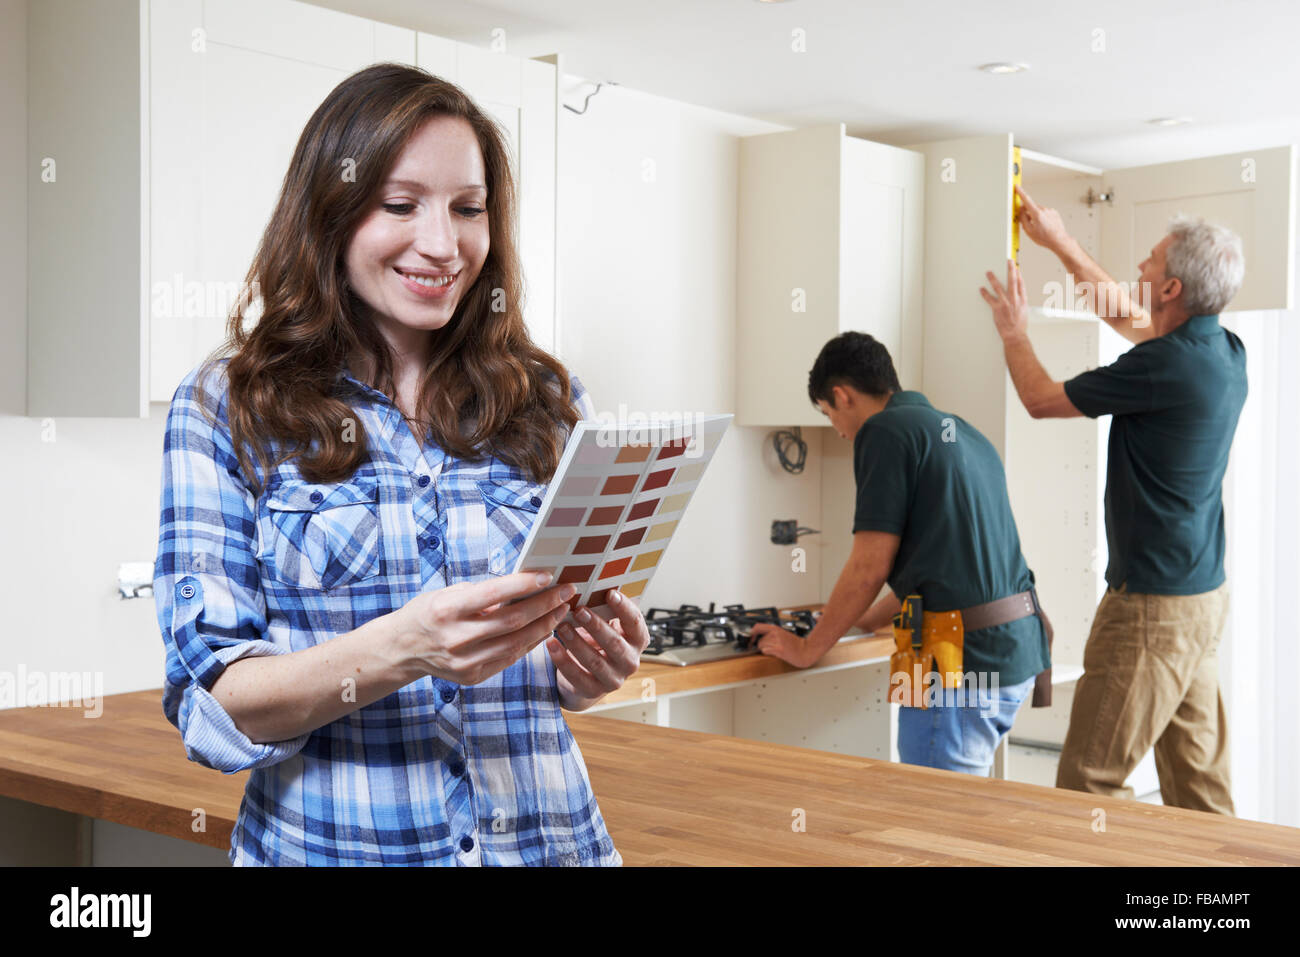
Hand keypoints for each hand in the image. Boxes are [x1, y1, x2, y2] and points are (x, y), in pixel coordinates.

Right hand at [395, 572, 575, 685]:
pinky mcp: (472, 677)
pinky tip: (545, 629)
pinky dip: (530, 642)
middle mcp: (455, 638)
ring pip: (516, 643)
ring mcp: (464, 662)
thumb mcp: (448, 593)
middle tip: (566, 591)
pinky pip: (509, 658)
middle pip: (512, 621)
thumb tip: (524, 586)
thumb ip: (483, 594)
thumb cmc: (429, 612)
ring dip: (545, 625)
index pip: (493, 595)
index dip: (523, 585)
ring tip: (561, 609)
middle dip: (545, 605)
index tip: (548, 576)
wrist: (402, 650)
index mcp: (446, 610)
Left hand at [545, 589, 649, 709]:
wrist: (588, 676)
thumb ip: (604, 609)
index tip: (610, 593)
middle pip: (615, 644)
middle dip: (597, 626)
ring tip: (561, 626)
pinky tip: (551, 645)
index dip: (624, 608)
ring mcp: (613, 679)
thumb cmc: (598, 641)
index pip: (636, 622)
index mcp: (637, 640)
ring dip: (576, 642)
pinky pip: (577, 677)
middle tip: (580, 610)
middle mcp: (630, 661)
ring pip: (595, 661)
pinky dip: (563, 660)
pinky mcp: (593, 691)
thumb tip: (590, 581)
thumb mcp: (606, 625)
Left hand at [751, 622, 814, 667]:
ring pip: (761, 645)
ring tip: (774, 650)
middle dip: (761, 645)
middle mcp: (775, 633)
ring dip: (764, 649)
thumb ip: (773, 634)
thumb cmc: (796, 644)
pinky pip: (765, 651)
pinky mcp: (778, 649)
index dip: (751, 633)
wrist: (806, 650)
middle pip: (759, 639)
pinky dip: (767, 653)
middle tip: (768, 647)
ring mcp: (777, 641)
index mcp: (776, 628)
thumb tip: (761, 637)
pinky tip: (774, 653)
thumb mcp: (783, 634)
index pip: (758, 626)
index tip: (750, 637)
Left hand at [980, 258, 1029, 342]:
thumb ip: (1020, 302)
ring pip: (999, 288)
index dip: (1019, 275)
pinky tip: (981, 289)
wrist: (1015, 336)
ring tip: (989, 273)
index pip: (1022, 284)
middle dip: (1010, 270)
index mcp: (1023, 301)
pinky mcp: (998, 309)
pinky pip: (990, 299)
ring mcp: (1006, 304)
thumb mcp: (1024, 312)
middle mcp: (1015, 300)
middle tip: (1008, 262)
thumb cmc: (1019, 326)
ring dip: (993, 279)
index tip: (1016, 268)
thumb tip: (1018, 295)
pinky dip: (985, 293)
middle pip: (1013, 282)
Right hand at [1014, 184, 1071, 252]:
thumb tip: (1021, 211)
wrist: (1059, 240)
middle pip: (1031, 207)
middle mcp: (1044, 210)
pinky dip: (1041, 217)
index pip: (1026, 200)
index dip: (1020, 192)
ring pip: (1038, 210)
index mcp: (1037, 214)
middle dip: (1027, 213)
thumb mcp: (1029, 231)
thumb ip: (1023, 219)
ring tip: (1038, 227)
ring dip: (1035, 216)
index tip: (1017, 187)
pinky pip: (1044, 212)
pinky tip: (1043, 225)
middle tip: (1027, 223)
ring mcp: (1050, 211)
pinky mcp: (1054, 213)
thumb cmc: (1046, 238)